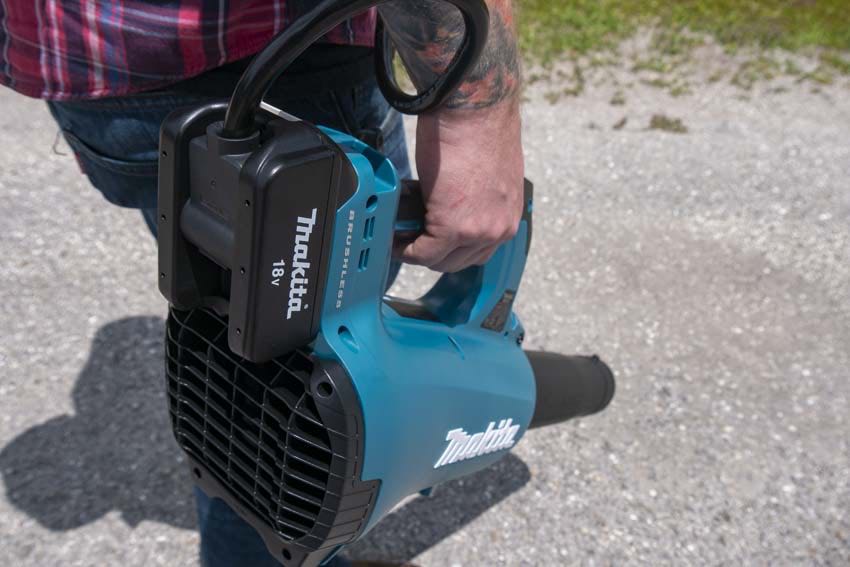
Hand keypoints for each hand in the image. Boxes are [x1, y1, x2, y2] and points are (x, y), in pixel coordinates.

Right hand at [395, 100, 524, 272]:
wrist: (473, 108)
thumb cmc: (477, 125)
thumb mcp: (486, 173)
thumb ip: (476, 197)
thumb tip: (451, 203)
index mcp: (509, 214)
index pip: (478, 250)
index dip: (450, 249)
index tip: (430, 241)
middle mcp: (499, 228)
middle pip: (461, 261)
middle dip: (434, 254)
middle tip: (412, 238)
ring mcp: (477, 231)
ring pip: (442, 260)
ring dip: (419, 252)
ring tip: (402, 237)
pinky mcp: (452, 227)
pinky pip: (423, 251)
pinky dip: (405, 248)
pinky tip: (395, 238)